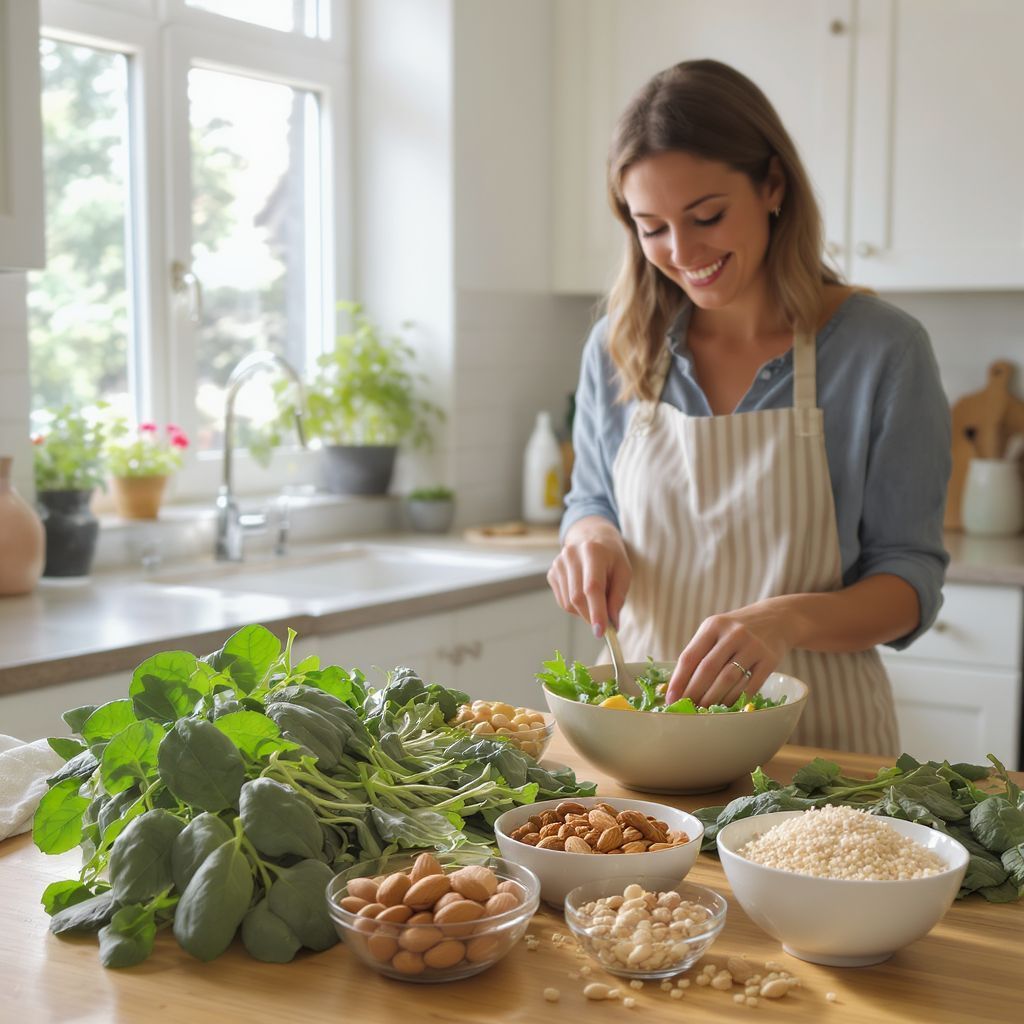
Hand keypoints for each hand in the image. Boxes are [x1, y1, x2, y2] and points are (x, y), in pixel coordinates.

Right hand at [547, 516, 630, 636]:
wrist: (591, 537)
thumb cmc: (611, 557)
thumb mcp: (624, 572)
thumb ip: (618, 598)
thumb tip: (612, 624)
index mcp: (593, 551)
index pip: (592, 587)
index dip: (597, 611)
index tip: (601, 632)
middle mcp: (571, 555)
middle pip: (577, 598)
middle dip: (591, 616)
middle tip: (604, 624)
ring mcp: (558, 563)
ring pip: (568, 603)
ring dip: (584, 612)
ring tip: (596, 601)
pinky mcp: (552, 572)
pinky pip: (562, 601)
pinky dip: (575, 606)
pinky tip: (584, 594)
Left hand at [665, 598, 802, 706]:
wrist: (776, 619)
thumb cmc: (737, 630)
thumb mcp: (716, 630)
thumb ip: (699, 651)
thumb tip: (678, 686)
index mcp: (713, 626)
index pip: (690, 656)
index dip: (678, 680)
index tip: (670, 698)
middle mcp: (733, 634)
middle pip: (707, 669)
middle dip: (694, 692)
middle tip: (686, 709)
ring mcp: (753, 646)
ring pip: (727, 679)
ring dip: (713, 698)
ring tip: (703, 711)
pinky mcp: (769, 660)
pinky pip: (749, 686)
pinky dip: (735, 699)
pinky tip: (726, 707)